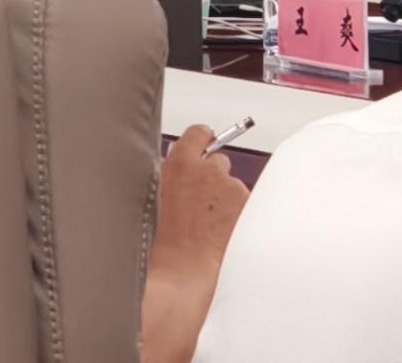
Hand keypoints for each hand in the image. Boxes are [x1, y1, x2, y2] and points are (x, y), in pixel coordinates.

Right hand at [156, 129, 245, 273]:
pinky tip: (223, 230)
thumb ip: (167, 171)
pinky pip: (245, 204)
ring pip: (233, 185)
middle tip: (204, 199)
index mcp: (181, 161)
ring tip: (211, 222)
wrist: (185, 268)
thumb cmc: (165, 238)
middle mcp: (210, 169)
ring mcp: (232, 187)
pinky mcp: (248, 206)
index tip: (203, 146)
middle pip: (218, 161)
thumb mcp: (153, 194)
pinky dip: (238, 214)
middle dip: (214, 176)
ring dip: (226, 198)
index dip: (202, 140)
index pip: (199, 133)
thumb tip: (173, 162)